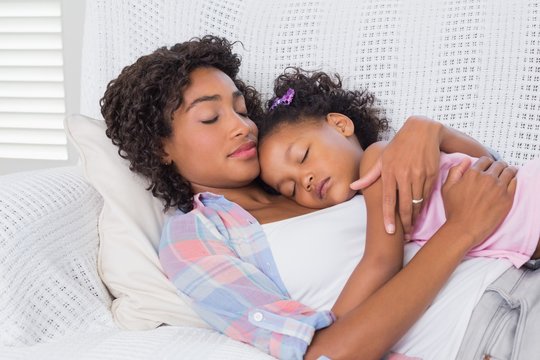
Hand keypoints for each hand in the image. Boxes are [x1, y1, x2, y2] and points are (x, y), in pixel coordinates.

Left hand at [350, 116, 440, 234]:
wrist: (422, 131)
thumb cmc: (399, 145)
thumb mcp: (382, 158)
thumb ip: (369, 176)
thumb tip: (353, 187)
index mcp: (390, 172)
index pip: (388, 200)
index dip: (389, 217)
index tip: (389, 231)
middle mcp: (404, 175)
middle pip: (405, 205)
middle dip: (405, 222)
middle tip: (404, 234)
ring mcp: (419, 175)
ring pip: (417, 202)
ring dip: (415, 216)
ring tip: (412, 226)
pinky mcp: (431, 174)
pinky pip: (427, 194)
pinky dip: (423, 204)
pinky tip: (420, 211)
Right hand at [441, 157, 516, 245]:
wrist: (465, 228)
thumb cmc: (454, 210)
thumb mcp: (447, 188)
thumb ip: (455, 171)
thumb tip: (465, 160)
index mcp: (473, 174)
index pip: (485, 160)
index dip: (486, 162)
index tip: (487, 166)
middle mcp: (487, 178)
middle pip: (498, 164)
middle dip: (497, 165)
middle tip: (498, 170)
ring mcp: (499, 188)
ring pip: (509, 171)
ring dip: (507, 170)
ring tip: (507, 173)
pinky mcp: (508, 198)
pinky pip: (515, 182)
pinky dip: (513, 179)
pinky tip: (510, 181)